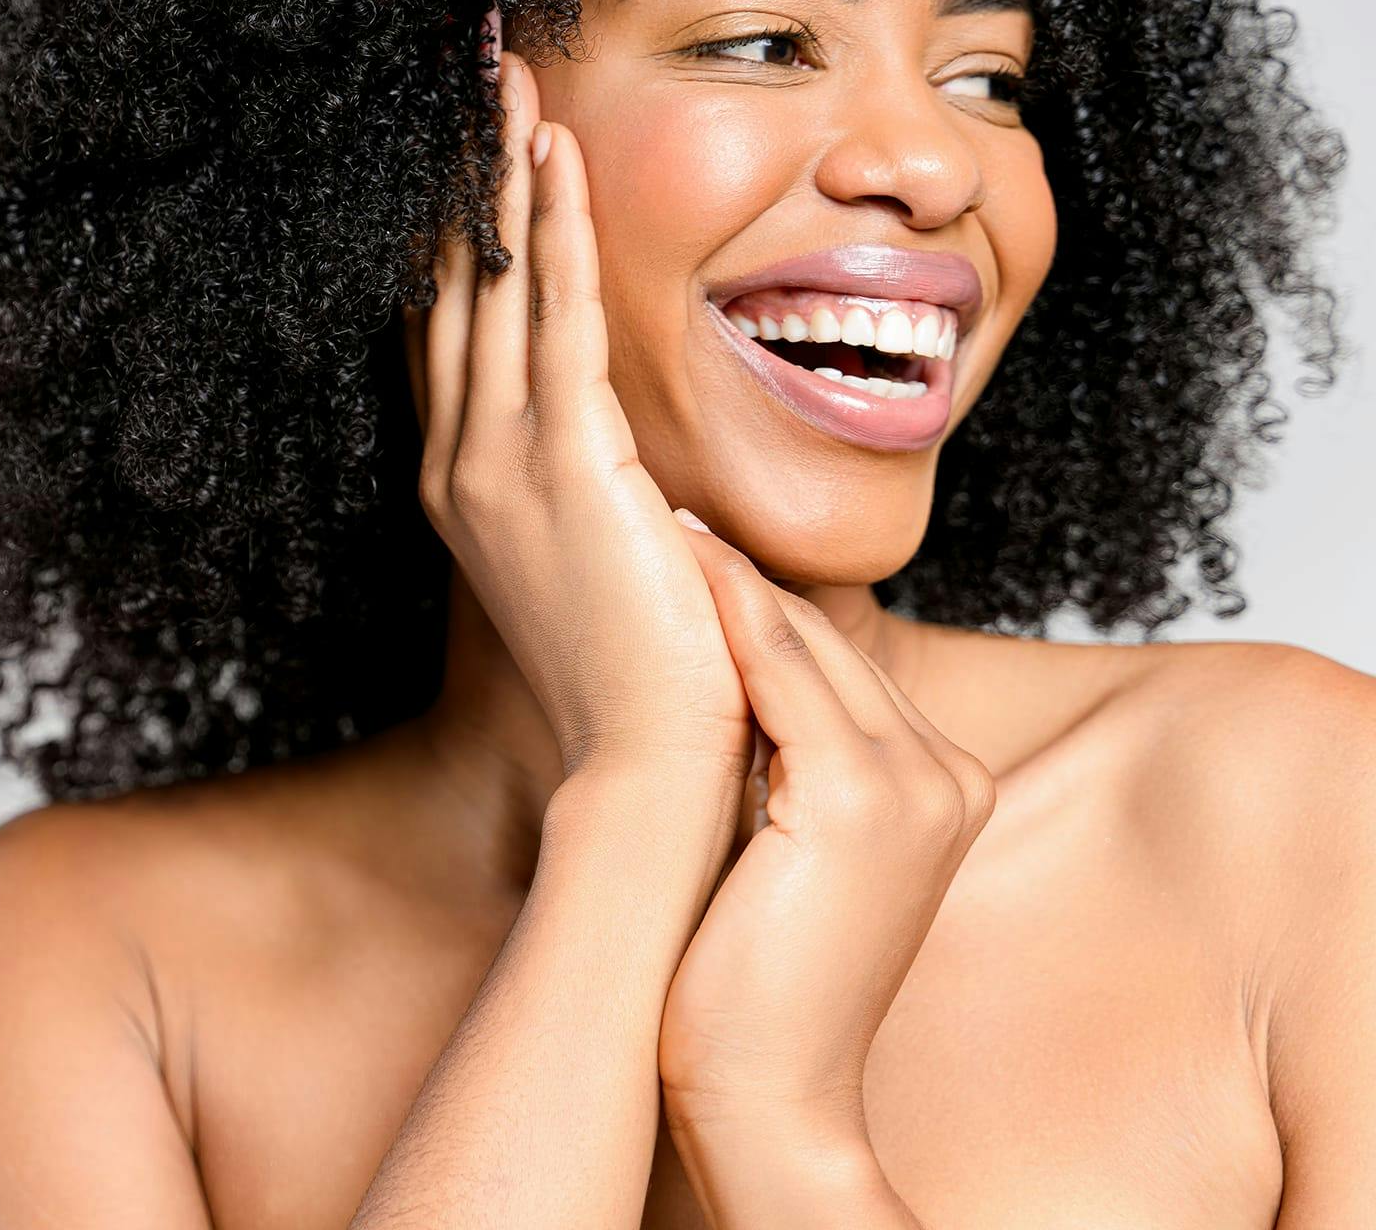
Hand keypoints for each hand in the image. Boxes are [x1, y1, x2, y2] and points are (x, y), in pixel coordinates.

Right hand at [404, 53, 752, 787]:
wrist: (649, 761)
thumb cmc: (637, 664)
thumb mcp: (593, 555)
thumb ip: (586, 484)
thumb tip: (617, 442)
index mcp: (467, 485)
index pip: (452, 333)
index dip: (453, 239)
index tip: (464, 158)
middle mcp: (462, 464)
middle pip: (454, 291)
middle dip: (460, 181)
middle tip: (466, 80)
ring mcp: (502, 463)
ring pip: (496, 288)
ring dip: (499, 176)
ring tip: (501, 80)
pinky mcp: (568, 464)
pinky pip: (560, 316)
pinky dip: (557, 229)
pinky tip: (556, 154)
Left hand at [657, 513, 997, 1148]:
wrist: (768, 1094)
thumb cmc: (759, 974)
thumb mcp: (796, 843)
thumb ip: (794, 757)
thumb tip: (737, 665)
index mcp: (944, 785)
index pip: (843, 668)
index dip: (764, 607)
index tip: (701, 552)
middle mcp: (947, 775)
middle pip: (827, 645)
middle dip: (744, 581)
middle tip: (673, 519)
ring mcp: (915, 783)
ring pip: (802, 643)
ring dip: (729, 578)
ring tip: (665, 526)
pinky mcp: (860, 797)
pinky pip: (779, 671)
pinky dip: (727, 611)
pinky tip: (679, 566)